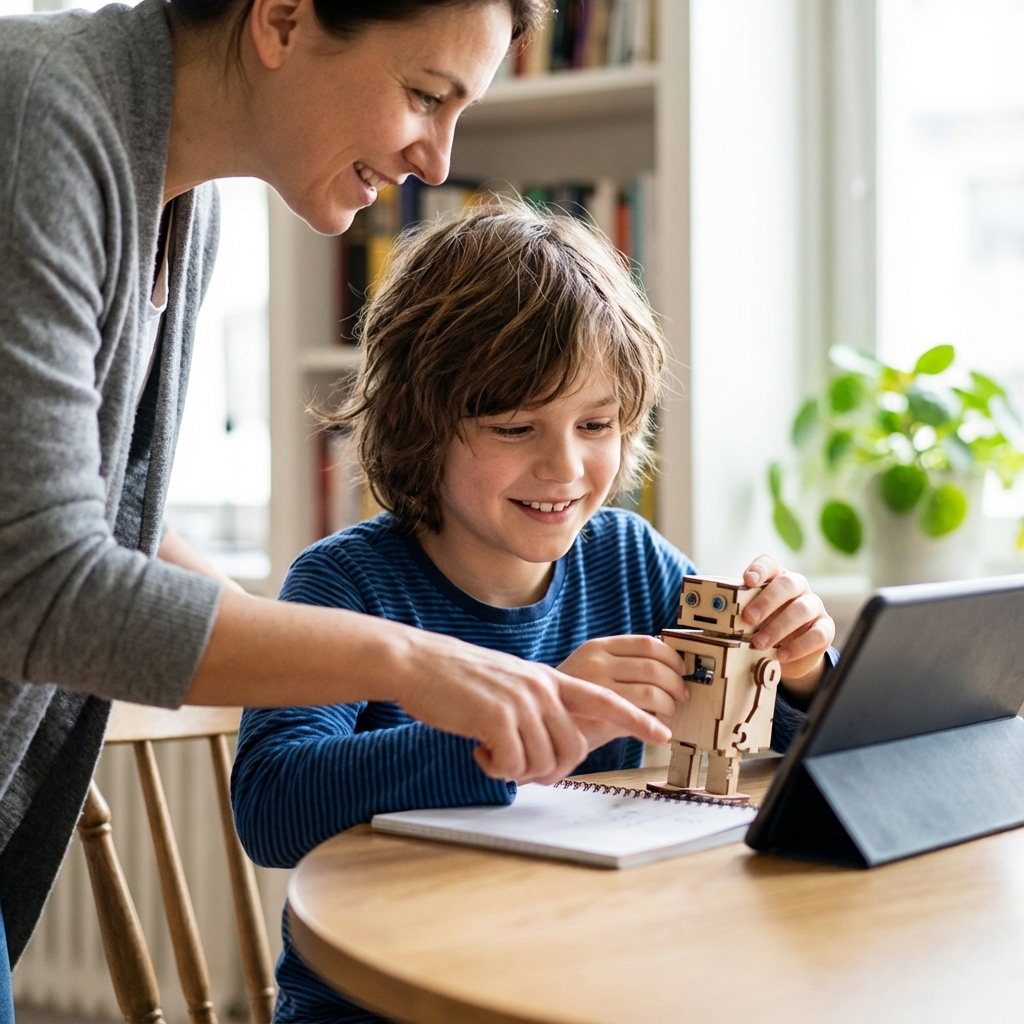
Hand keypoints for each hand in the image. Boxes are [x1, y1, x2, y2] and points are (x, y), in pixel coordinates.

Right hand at [393, 628, 671, 785]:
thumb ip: (537, 705)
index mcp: (549, 678)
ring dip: (518, 770)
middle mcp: (541, 688)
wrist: (420, 663)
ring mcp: (521, 701)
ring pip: (543, 761)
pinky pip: (513, 765)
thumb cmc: (460, 678)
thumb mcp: (510, 682)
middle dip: (551, 771)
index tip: (661, 733)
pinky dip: (496, 768)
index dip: (635, 718)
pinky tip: (479, 750)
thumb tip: (550, 748)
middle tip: (521, 769)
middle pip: (572, 748)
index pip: (604, 698)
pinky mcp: (497, 717)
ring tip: (492, 753)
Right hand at [557, 635, 687, 725]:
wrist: (538, 724)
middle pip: (654, 667)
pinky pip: (643, 717)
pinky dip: (658, 724)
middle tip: (682, 695)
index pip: (647, 643)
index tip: (681, 669)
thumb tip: (666, 668)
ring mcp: (598, 690)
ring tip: (670, 713)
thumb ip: (619, 663)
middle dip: (676, 683)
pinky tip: (657, 729)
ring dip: (670, 704)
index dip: (672, 656)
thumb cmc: (569, 701)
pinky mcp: (601, 717)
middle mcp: (597, 664)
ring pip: (653, 692)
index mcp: (596, 647)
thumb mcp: (588, 668)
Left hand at [741, 555, 835, 696]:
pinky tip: (782, 655)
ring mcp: (814, 606)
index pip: (769, 564)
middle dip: (766, 601)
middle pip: (787, 583)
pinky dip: (799, 646)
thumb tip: (710, 616)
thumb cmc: (763, 626)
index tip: (747, 580)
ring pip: (802, 609)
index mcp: (775, 578)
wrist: (787, 651)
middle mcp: (797, 587)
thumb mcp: (748, 617)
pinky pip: (817, 634)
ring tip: (759, 643)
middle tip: (748, 618)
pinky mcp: (825, 628)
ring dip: (778, 626)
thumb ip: (736, 612)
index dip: (759, 569)